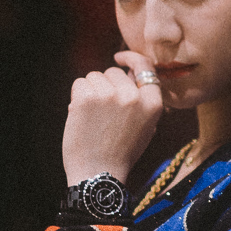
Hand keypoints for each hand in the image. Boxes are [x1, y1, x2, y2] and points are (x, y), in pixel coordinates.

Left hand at [62, 51, 163, 186]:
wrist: (99, 173)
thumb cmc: (121, 152)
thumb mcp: (146, 127)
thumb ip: (143, 100)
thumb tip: (131, 73)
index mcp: (153, 103)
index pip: (145, 66)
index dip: (131, 59)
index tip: (119, 57)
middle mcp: (133, 96)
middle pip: (113, 72)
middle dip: (105, 86)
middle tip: (102, 112)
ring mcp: (110, 95)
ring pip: (94, 76)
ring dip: (90, 91)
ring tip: (92, 117)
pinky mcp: (87, 98)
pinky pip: (79, 83)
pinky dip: (77, 97)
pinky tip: (81, 116)